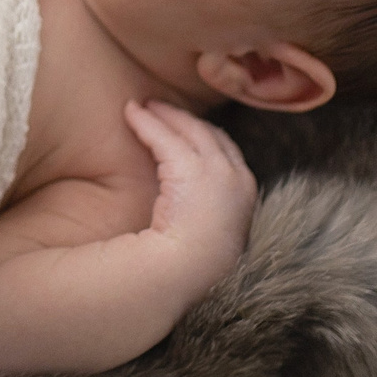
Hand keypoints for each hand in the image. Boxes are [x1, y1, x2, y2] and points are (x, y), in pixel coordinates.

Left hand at [122, 99, 257, 289]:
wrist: (187, 270)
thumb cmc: (192, 261)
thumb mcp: (210, 229)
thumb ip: (207, 207)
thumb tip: (192, 202)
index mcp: (246, 195)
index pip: (227, 152)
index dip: (204, 137)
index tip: (184, 129)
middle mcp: (238, 178)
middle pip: (210, 135)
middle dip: (184, 119)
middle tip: (159, 107)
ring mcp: (218, 171)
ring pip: (188, 129)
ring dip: (164, 114)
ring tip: (142, 106)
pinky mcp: (191, 168)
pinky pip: (163, 136)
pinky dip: (146, 122)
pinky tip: (130, 113)